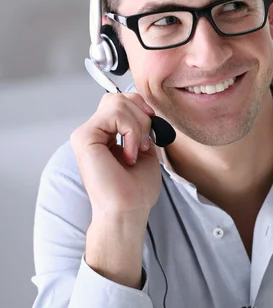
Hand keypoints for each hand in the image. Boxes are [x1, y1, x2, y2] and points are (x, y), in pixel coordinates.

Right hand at [70, 92, 162, 287]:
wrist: (129, 210)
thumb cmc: (136, 190)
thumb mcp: (144, 148)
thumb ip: (140, 126)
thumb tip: (145, 107)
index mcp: (104, 135)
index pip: (120, 101)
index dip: (141, 108)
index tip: (152, 130)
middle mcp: (92, 133)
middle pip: (118, 97)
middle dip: (141, 115)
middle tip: (145, 143)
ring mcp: (85, 134)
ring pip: (117, 102)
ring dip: (138, 126)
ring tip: (136, 151)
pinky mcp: (84, 138)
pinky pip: (114, 114)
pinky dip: (131, 132)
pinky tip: (129, 154)